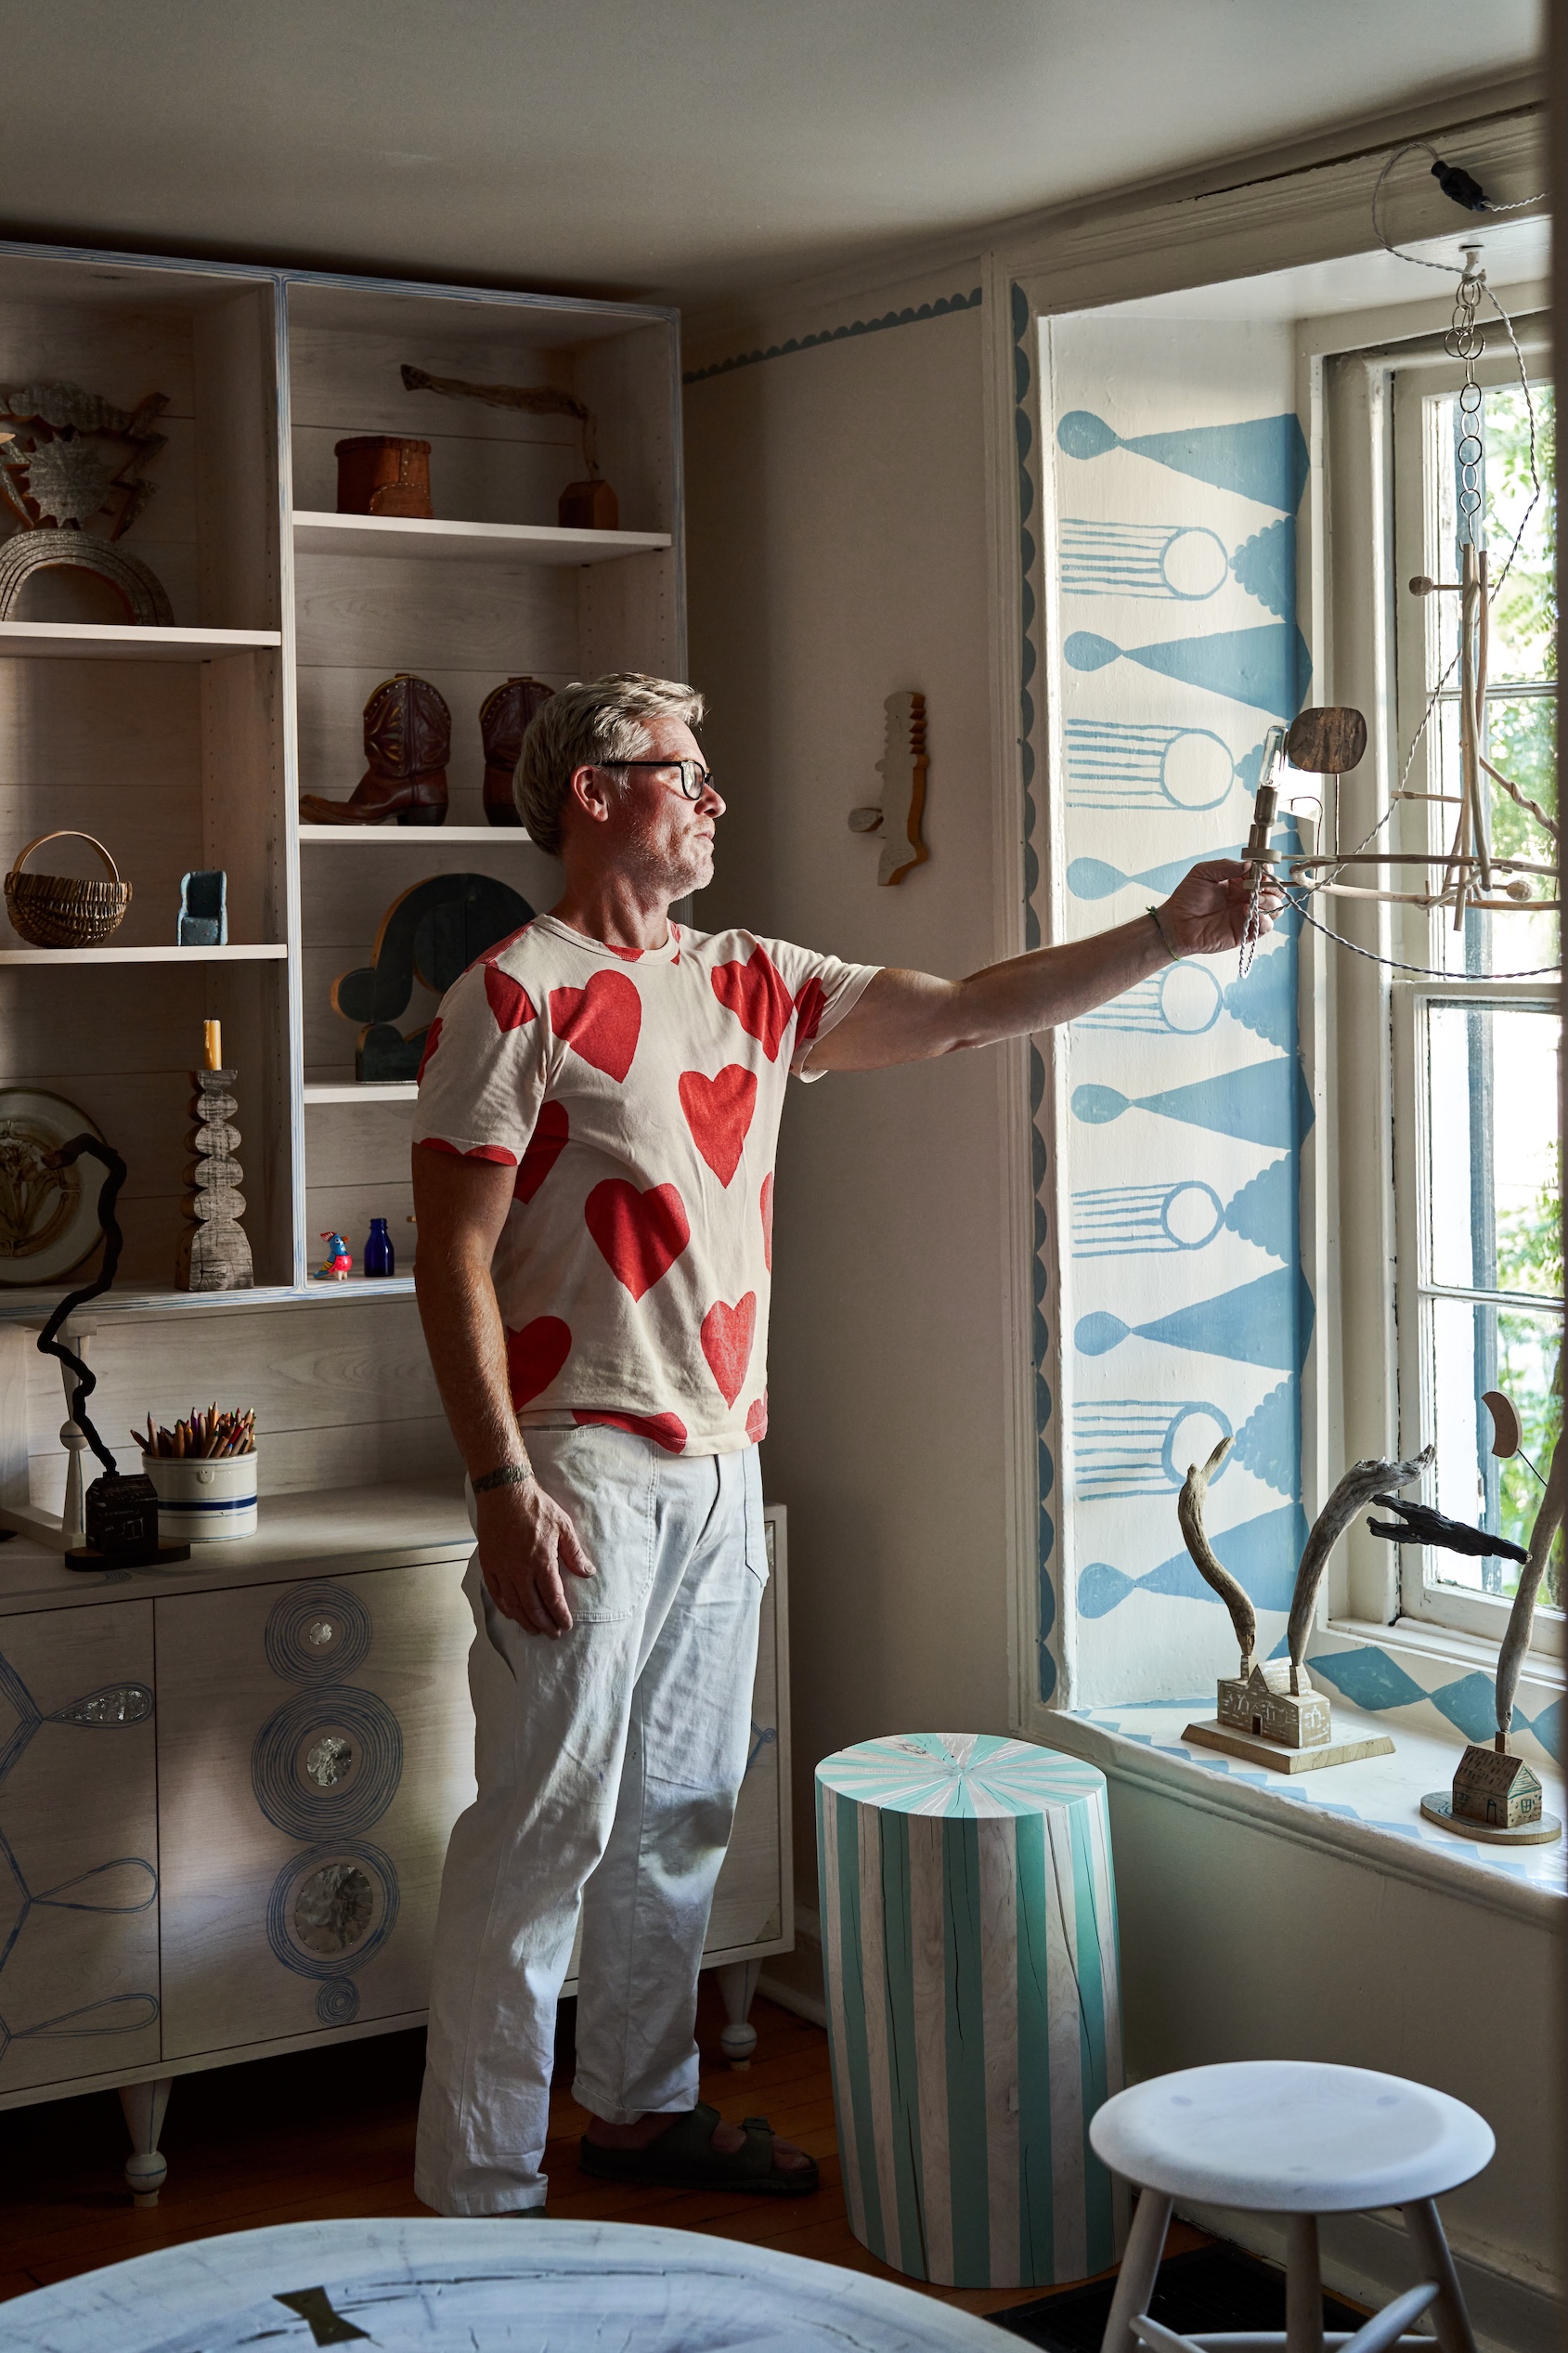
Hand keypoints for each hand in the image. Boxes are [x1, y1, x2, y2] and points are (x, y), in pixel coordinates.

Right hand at [475, 1478, 595, 1636]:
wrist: (504, 1491)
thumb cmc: (535, 1506)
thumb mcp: (563, 1526)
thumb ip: (574, 1553)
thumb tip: (587, 1573)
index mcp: (541, 1561)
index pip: (552, 1597)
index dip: (559, 1615)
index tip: (566, 1626)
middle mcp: (519, 1569)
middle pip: (532, 1606)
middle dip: (544, 1624)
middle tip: (553, 1634)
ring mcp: (501, 1568)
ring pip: (513, 1604)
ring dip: (525, 1620)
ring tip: (534, 1630)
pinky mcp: (488, 1563)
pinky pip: (495, 1592)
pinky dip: (504, 1607)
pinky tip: (512, 1614)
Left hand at [1158, 858, 1283, 956]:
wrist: (1176, 923)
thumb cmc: (1187, 898)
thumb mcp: (1203, 872)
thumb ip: (1226, 866)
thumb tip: (1248, 865)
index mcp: (1239, 882)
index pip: (1262, 875)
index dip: (1266, 871)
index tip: (1263, 869)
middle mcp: (1246, 898)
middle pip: (1273, 891)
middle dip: (1272, 886)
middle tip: (1260, 885)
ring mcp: (1247, 915)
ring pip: (1274, 908)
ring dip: (1270, 901)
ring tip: (1254, 899)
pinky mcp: (1245, 932)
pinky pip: (1265, 927)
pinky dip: (1265, 919)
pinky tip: (1250, 912)